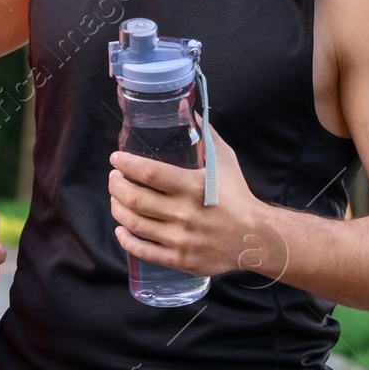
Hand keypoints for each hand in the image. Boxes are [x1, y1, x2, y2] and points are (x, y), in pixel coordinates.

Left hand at [108, 123, 283, 278]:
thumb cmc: (237, 196)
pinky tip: (120, 230)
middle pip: (135, 199)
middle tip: (114, 178)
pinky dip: (126, 240)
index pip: (150, 173)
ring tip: (116, 199)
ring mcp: (180, 238)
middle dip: (116, 186)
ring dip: (117, 209)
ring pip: (134, 223)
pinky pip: (143, 251)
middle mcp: (184, 213)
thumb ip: (206, 136)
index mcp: (193, 186)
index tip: (116, 159)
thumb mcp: (225, 161)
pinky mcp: (179, 259)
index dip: (127, 164)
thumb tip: (189, 110)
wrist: (254, 236)